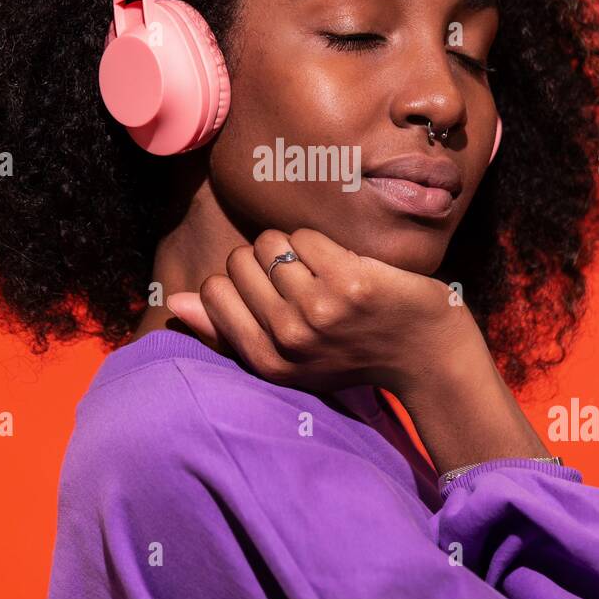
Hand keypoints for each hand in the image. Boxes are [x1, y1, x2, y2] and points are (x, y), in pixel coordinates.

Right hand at [164, 227, 482, 396]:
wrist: (425, 354)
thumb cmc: (354, 351)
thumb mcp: (287, 358)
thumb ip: (228, 330)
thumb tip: (172, 302)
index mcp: (268, 362)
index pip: (214, 292)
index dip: (240, 280)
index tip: (271, 291)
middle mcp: (288, 340)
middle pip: (239, 262)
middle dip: (265, 261)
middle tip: (303, 282)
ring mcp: (318, 311)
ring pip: (270, 243)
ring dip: (294, 248)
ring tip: (323, 273)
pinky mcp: (348, 283)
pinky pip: (306, 236)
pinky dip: (322, 243)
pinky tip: (346, 266)